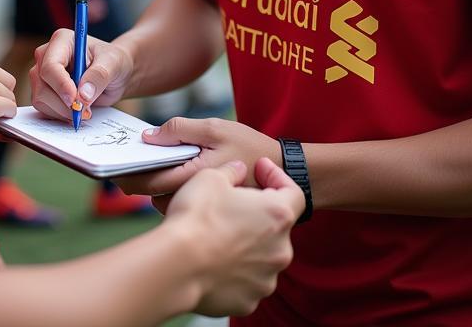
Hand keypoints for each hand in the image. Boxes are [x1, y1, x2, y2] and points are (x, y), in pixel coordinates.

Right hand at [29, 29, 133, 121]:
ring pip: (40, 98)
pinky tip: (76, 111)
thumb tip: (82, 95)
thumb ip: (99, 76)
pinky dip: (60, 115)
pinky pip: (43, 108)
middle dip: (63, 103)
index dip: (61, 85)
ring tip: (84, 110)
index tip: (76, 100)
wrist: (115, 75)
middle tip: (85, 111)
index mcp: (62, 41)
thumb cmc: (114, 62)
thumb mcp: (114, 64)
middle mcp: (47, 56)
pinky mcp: (44, 90)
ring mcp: (43, 74)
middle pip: (41, 84)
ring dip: (62, 111)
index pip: (50, 66)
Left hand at [116, 117, 280, 198]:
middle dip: (135, 182)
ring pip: (164, 201)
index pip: (150, 183)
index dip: (127, 176)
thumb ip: (180, 130)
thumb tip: (148, 137)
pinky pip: (179, 203)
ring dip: (152, 187)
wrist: (282, 173)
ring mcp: (202, 208)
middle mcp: (196, 198)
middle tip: (120, 168)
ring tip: (143, 167)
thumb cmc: (249, 146)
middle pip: (153, 195)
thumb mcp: (215, 128)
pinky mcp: (207, 210)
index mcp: (195, 177)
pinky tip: (169, 172)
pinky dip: (168, 190)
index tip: (111, 168)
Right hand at [166, 158, 301, 317]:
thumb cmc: (196, 217)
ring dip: (247, 245)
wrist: (176, 266)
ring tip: (218, 235)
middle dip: (257, 215)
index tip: (260, 170)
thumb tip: (238, 169)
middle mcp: (280, 250)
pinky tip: (213, 261)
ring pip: (262, 256)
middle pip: (276, 227)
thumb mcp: (211, 177)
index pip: (294, 193)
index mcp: (277, 216)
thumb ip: (232, 171)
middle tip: (232, 205)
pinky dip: (235, 271)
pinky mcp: (249, 302)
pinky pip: (246, 281)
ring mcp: (266, 279)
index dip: (277, 178)